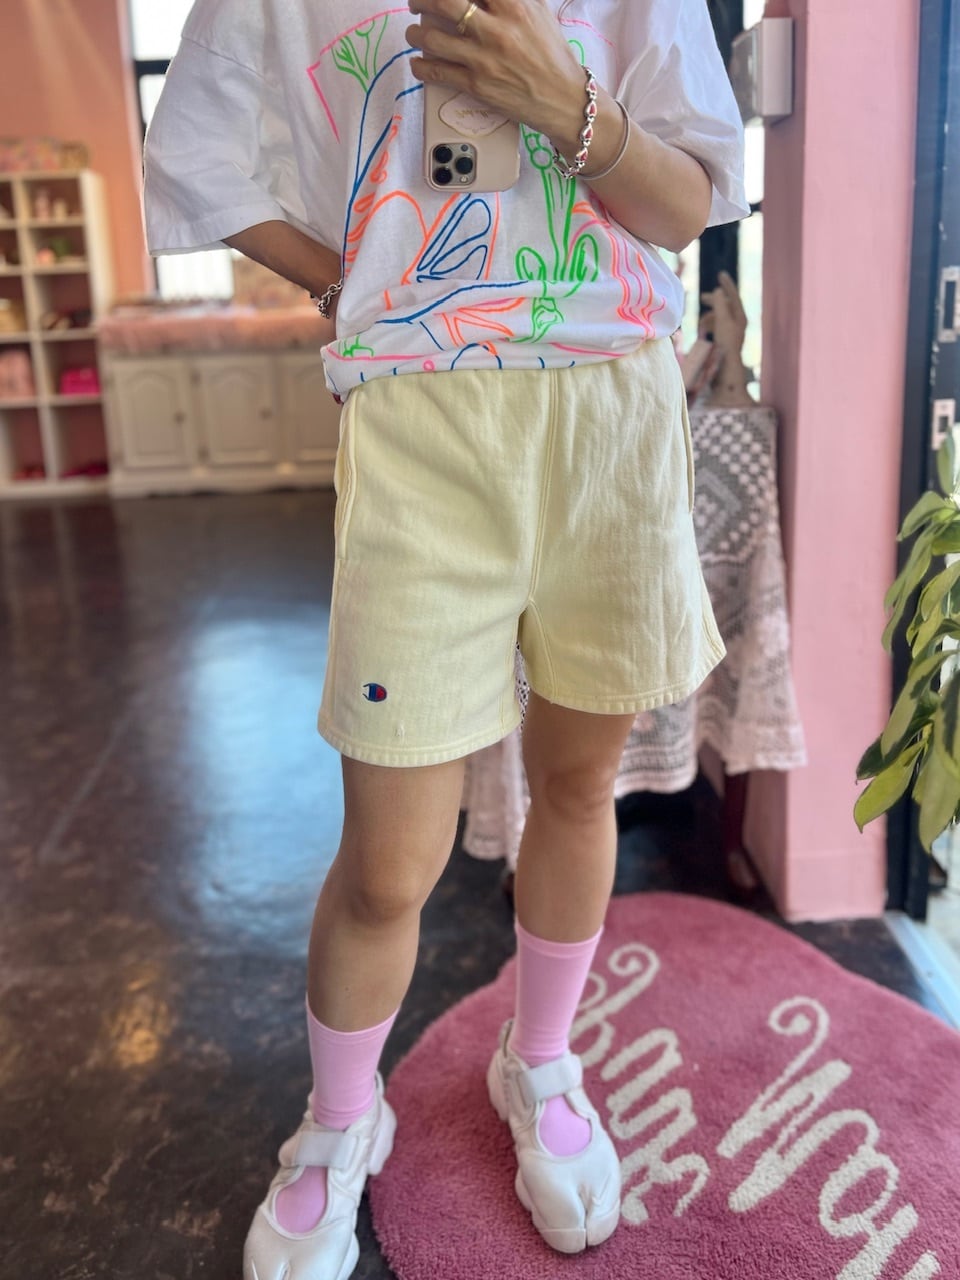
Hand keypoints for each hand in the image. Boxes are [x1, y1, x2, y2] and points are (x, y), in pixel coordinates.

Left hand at [405, 0, 584, 140]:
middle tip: (417, 2)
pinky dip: (421, 65)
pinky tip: (418, 62)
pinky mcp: (476, 85)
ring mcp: (484, 58)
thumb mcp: (538, 11)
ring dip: (415, 32)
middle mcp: (496, 29)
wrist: (562, 99)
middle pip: (443, 2)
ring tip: (415, 32)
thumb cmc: (551, 54)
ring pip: (433, 38)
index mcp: (514, 5)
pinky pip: (437, 71)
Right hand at [698, 270, 747, 361]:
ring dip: (709, 315)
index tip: (720, 274)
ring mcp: (731, 332)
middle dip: (714, 301)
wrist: (725, 368)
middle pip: (726, 305)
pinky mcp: (724, 340)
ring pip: (720, 316)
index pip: (733, 296)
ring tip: (701, 322)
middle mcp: (738, 323)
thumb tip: (717, 291)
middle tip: (702, 298)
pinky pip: (716, 326)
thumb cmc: (724, 343)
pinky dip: (709, 324)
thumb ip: (719, 304)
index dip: (727, 284)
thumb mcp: (722, 320)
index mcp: (740, 317)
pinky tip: (703, 329)